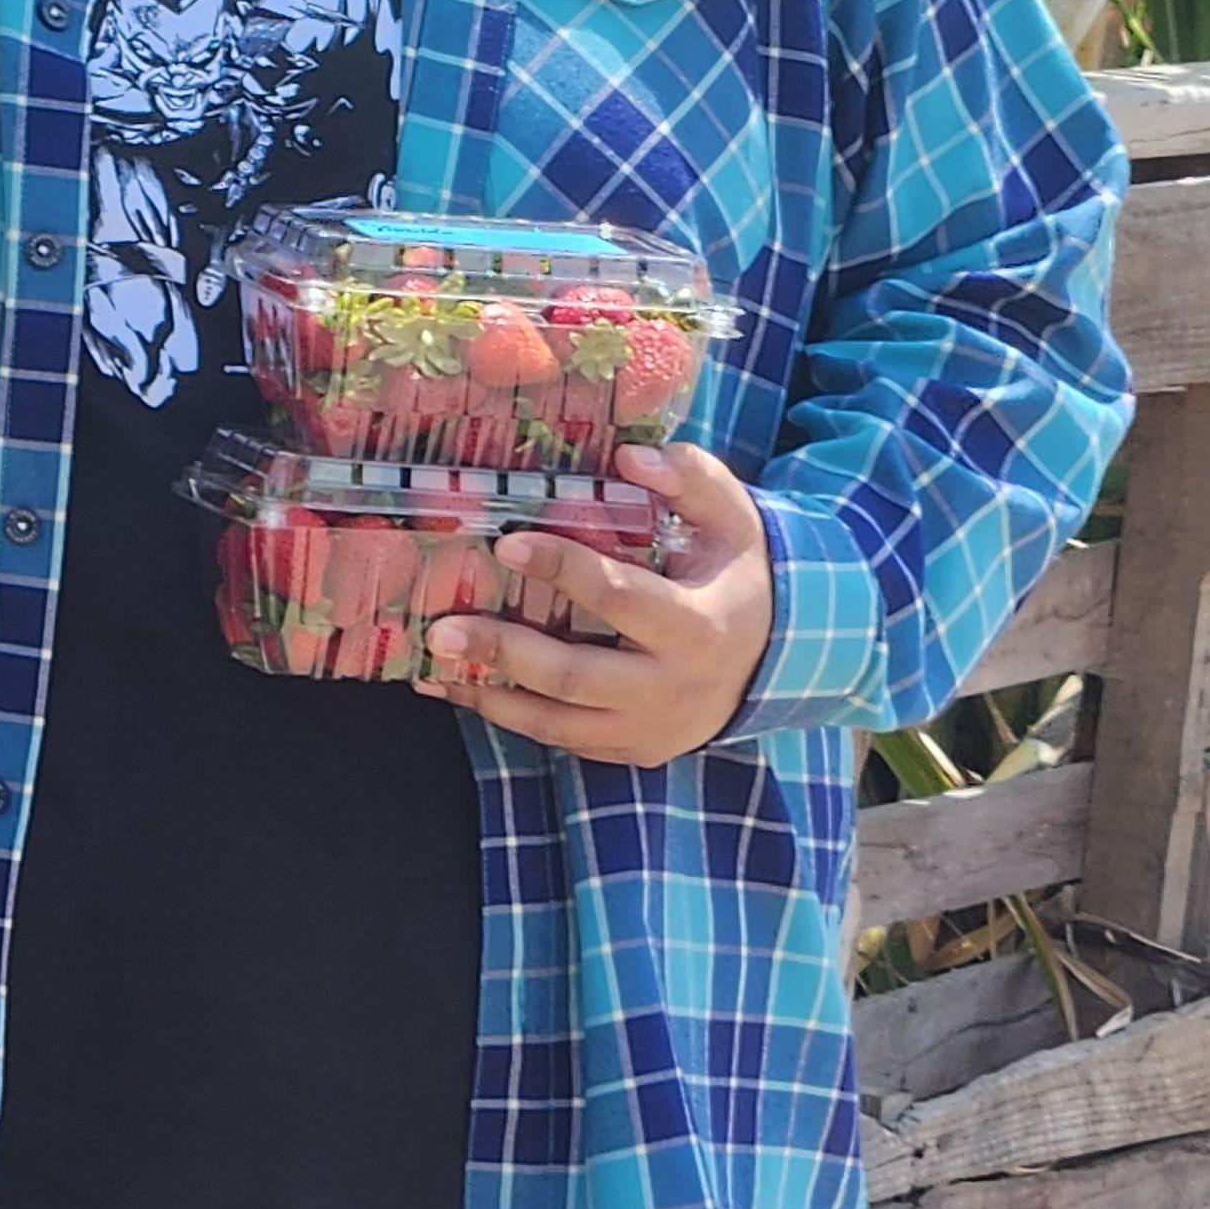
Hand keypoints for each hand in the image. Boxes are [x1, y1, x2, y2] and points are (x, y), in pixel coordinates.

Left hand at [422, 446, 771, 764]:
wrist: (776, 653)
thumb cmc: (738, 570)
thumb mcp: (731, 516)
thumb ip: (688, 478)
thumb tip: (630, 458)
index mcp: (699, 627)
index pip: (623, 598)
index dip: (565, 569)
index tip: (508, 541)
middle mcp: (673, 689)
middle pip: (576, 677)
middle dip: (505, 650)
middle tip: (442, 627)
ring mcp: (651, 729)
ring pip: (558, 723)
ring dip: (490, 695)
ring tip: (433, 665)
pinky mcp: (633, 750)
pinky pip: (563, 740)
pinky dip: (508, 716)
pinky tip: (460, 688)